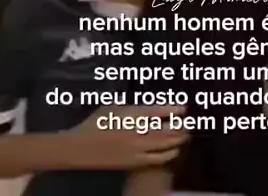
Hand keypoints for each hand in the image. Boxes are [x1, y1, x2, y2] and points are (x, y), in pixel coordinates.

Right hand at [68, 105, 187, 168]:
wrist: (80, 148)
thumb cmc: (95, 124)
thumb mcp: (112, 107)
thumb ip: (132, 106)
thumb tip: (152, 105)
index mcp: (129, 115)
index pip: (158, 111)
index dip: (174, 110)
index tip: (183, 108)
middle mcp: (135, 131)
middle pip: (166, 129)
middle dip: (180, 125)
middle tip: (188, 123)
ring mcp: (135, 148)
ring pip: (165, 144)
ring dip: (178, 139)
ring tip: (185, 134)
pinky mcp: (133, 162)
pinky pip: (157, 159)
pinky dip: (169, 154)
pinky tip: (174, 150)